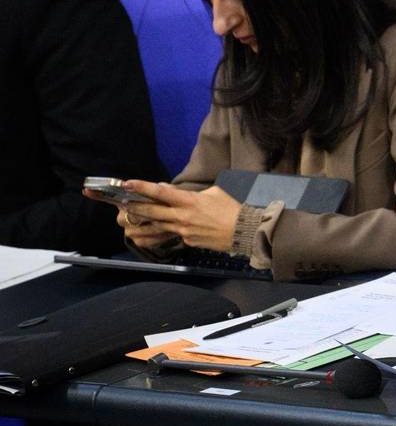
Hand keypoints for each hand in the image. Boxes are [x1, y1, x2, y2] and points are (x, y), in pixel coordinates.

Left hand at [116, 181, 241, 252]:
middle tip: (120, 203)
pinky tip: (157, 230)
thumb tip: (174, 191)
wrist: (245, 231)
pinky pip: (172, 235)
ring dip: (143, 221)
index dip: (142, 187)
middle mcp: (183, 216)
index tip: (127, 183)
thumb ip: (192, 192)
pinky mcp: (188, 242)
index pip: (161, 192)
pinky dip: (164, 231)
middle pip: (152, 211)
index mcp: (190, 201)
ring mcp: (184, 231)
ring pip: (157, 226)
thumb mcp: (215, 192)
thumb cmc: (233, 208)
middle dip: (134, 207)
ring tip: (129, 219)